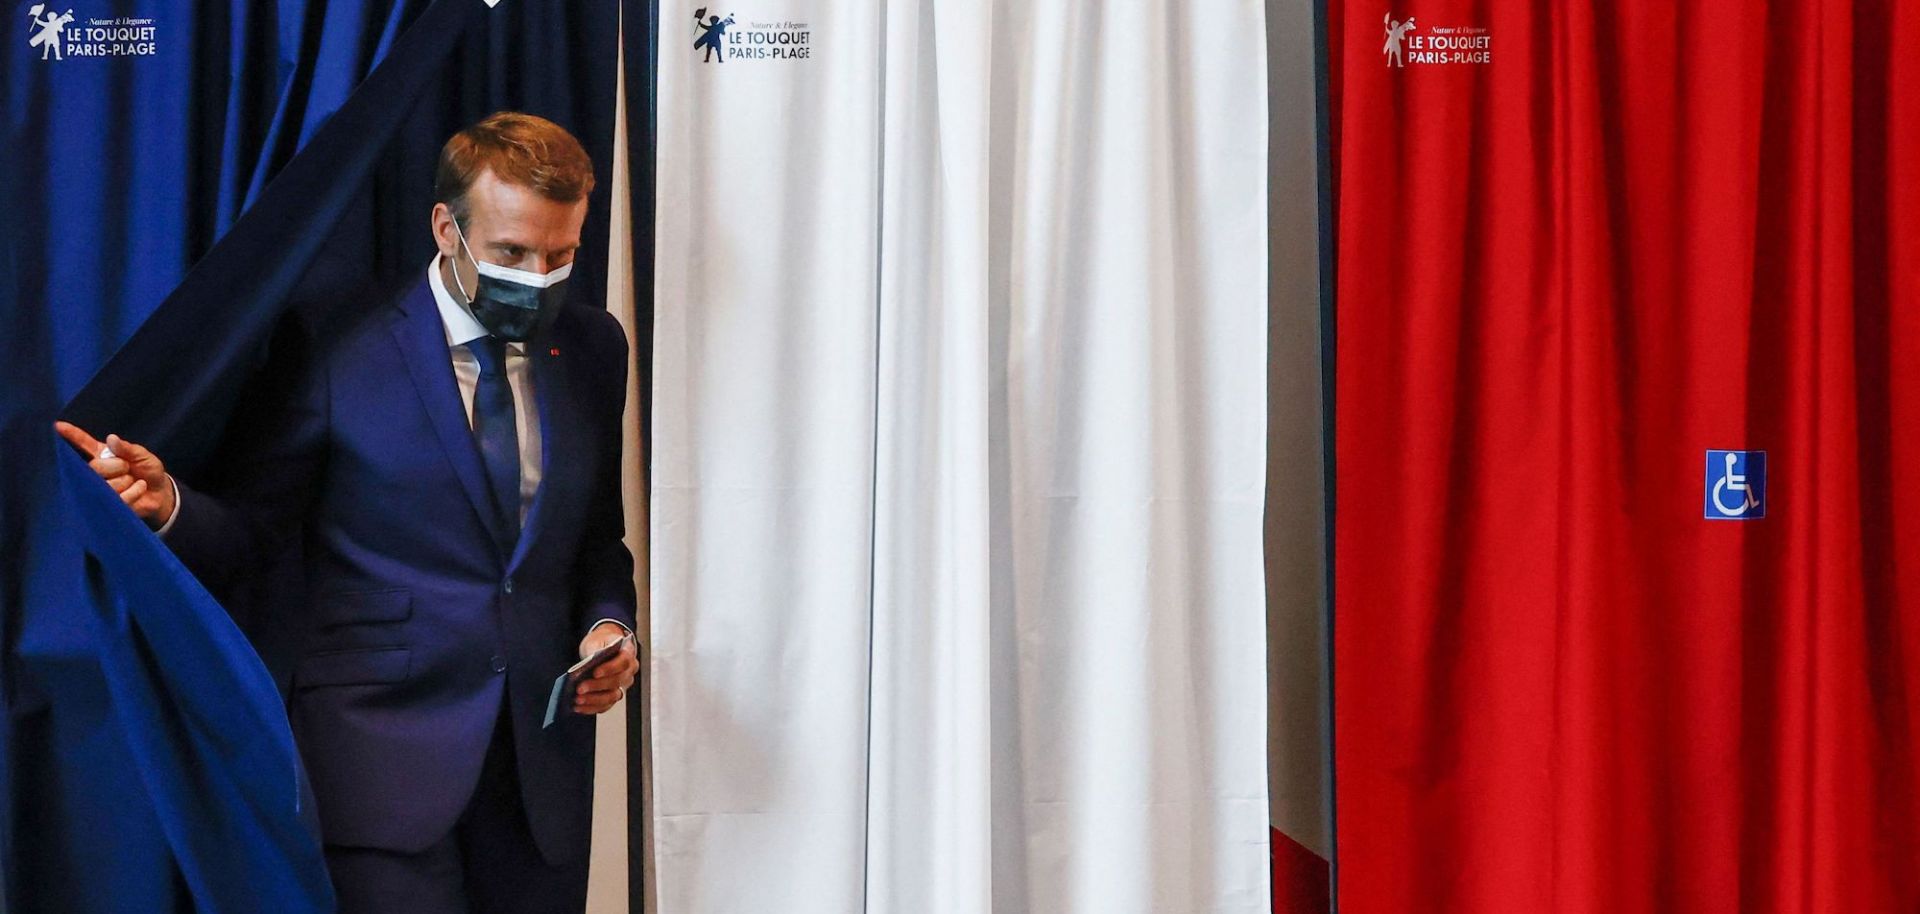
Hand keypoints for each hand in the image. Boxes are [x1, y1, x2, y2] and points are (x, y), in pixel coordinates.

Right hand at [54, 421, 175, 529]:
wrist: (160, 494)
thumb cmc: (148, 471)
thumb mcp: (143, 456)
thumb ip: (128, 448)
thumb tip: (111, 439)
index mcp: (102, 454)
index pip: (83, 443)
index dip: (71, 434)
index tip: (58, 425)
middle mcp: (95, 471)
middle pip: (94, 467)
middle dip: (116, 466)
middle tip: (128, 468)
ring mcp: (99, 488)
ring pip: (104, 485)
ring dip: (125, 481)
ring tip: (133, 480)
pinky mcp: (106, 504)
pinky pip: (117, 499)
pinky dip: (133, 492)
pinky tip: (139, 488)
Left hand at [574, 622, 637, 714]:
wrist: (603, 647)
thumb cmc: (600, 643)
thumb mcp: (597, 640)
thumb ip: (596, 650)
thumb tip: (588, 664)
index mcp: (628, 654)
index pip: (623, 662)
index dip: (610, 668)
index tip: (594, 672)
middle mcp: (628, 672)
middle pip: (617, 681)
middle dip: (597, 686)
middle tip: (579, 688)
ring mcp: (623, 686)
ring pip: (612, 697)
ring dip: (593, 700)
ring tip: (577, 699)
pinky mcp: (614, 696)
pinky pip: (605, 705)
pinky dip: (591, 708)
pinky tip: (578, 707)